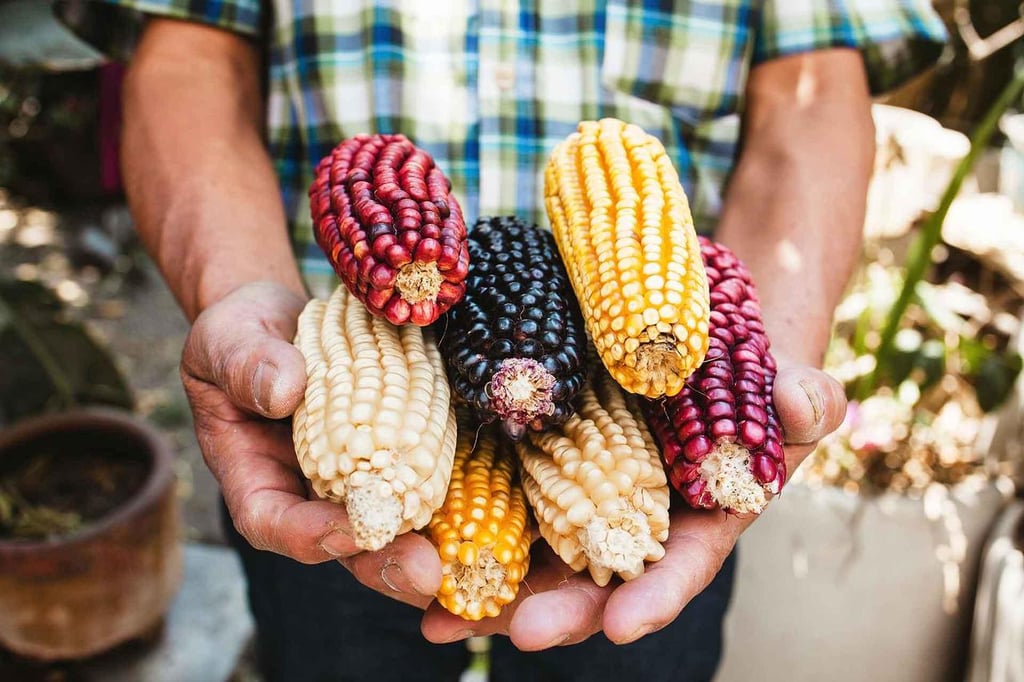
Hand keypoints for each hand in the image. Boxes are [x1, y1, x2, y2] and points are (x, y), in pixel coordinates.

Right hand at [180, 281, 441, 607]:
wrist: (289, 318)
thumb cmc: (243, 332)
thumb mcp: (229, 339)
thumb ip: (247, 364)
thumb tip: (284, 389)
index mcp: (255, 476)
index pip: (273, 522)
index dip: (310, 534)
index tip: (351, 527)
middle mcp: (309, 492)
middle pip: (343, 543)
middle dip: (385, 563)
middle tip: (427, 574)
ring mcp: (357, 480)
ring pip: (391, 528)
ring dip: (430, 547)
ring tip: (466, 558)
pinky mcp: (398, 457)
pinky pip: (424, 485)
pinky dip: (456, 502)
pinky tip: (494, 511)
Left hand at [419, 360, 846, 647]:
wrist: (695, 332)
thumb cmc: (750, 365)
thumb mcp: (784, 380)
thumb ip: (803, 400)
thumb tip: (805, 406)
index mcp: (696, 518)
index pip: (680, 565)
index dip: (654, 594)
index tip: (624, 625)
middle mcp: (631, 521)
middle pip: (596, 578)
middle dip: (560, 609)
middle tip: (520, 630)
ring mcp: (578, 494)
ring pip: (534, 554)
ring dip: (490, 588)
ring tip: (440, 615)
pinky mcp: (535, 462)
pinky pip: (494, 498)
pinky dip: (456, 525)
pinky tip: (410, 547)